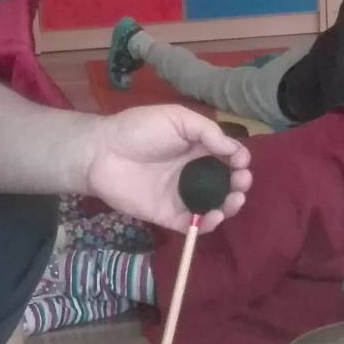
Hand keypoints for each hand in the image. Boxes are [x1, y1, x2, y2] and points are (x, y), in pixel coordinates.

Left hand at [84, 106, 252, 234]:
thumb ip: (206, 131)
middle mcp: (193, 172)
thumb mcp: (177, 119)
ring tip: (234, 201)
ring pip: (213, 205)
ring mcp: (181, 195)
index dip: (239, 160)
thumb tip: (234, 149)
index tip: (241, 162)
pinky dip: (206, 225)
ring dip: (229, 205)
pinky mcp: (167, 214)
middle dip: (239, 184)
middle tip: (241, 183)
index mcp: (197, 148)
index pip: (227, 156)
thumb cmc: (139, 129)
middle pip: (225, 183)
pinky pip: (191, 225)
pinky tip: (213, 217)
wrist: (102, 152)